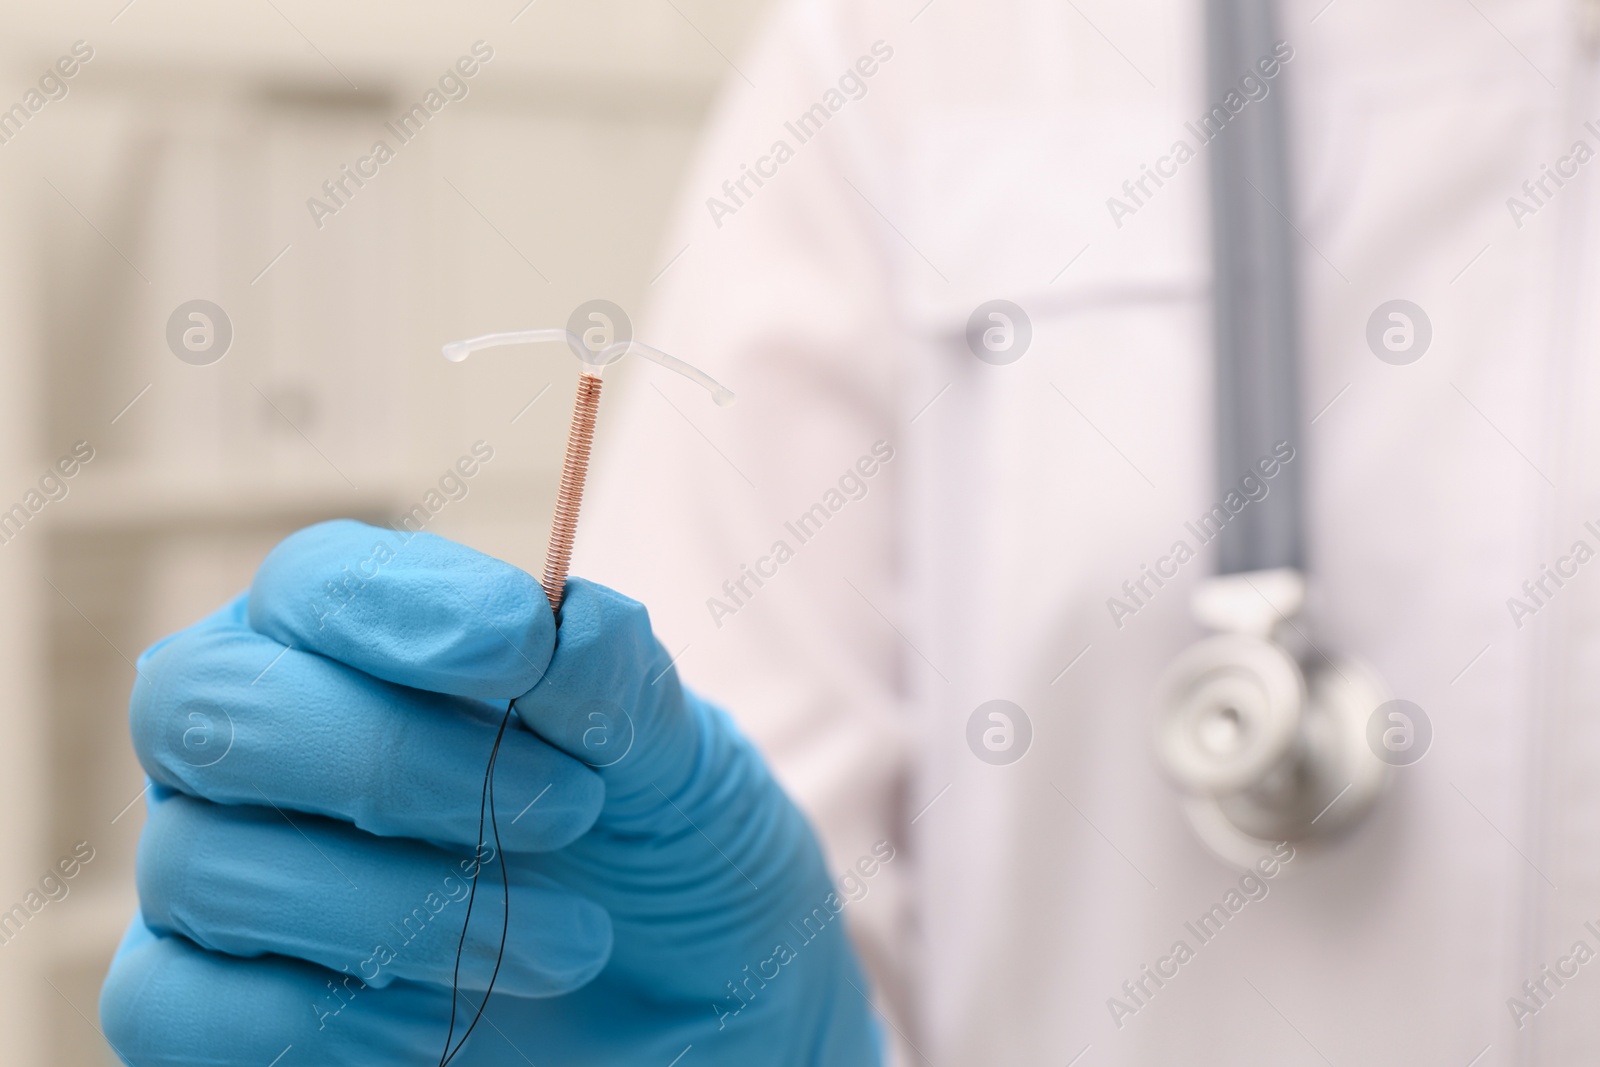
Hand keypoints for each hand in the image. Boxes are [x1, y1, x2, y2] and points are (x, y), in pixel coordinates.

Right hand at [99, 520, 880, 1064]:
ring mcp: (226, 880)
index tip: (519, 646)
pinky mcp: (217, 1009)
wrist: (688, 1012)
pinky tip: (443, 1021)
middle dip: (382, 758)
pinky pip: (175, 1006)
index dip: (400, 606)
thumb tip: (568, 623)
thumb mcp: (684, 769)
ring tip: (572, 941)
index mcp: (364, 649)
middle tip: (564, 808)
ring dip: (397, 907)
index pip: (314, 584)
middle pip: (205, 707)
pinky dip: (318, 1015)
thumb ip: (621, 691)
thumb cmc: (669, 858)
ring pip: (201, 865)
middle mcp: (266, 750)